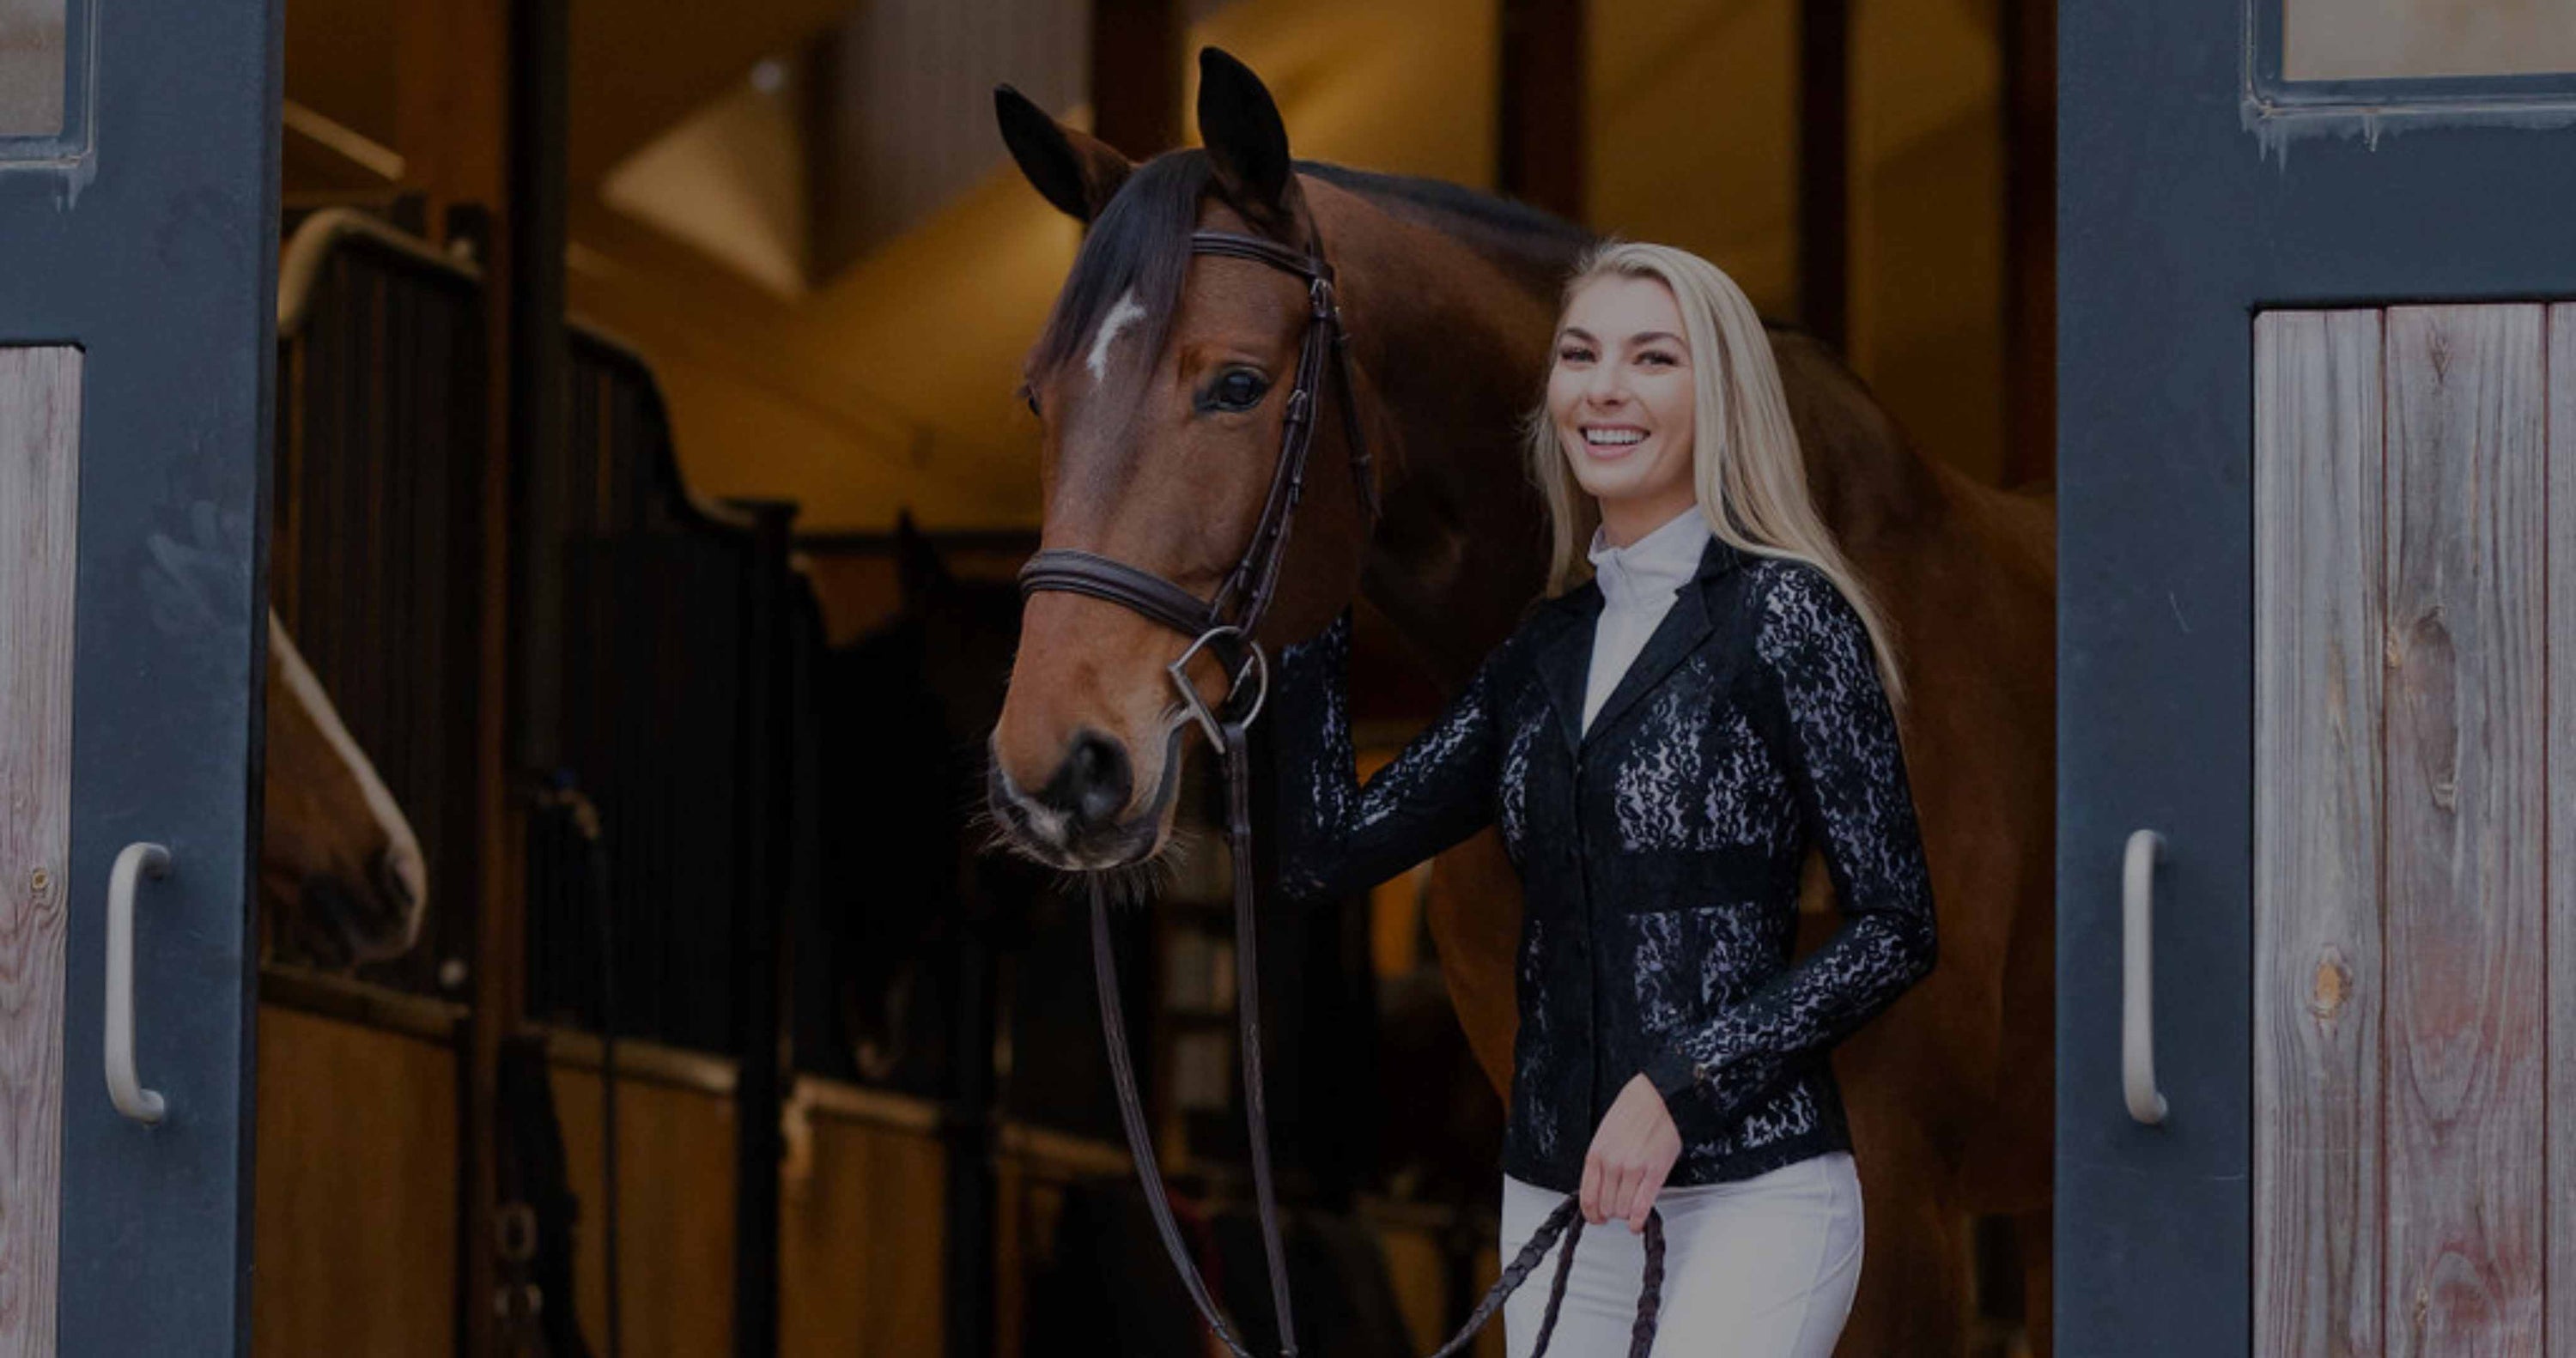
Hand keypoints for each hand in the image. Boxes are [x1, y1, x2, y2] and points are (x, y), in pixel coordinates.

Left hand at [1581, 1074, 1681, 1232]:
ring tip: (1629, 1211)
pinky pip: (1642, 1206)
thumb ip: (1601, 1162)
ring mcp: (1633, 1170)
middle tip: (1615, 1212)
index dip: (1591, 1214)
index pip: (1587, 1197)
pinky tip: (1637, 1223)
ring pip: (1622, 1210)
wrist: (1656, 1097)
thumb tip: (1601, 1187)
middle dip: (1610, 1213)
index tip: (1596, 1218)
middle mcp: (1612, 1164)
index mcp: (1596, 1154)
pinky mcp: (1654, 1172)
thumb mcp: (1604, 1136)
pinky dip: (1638, 1220)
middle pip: (1605, 1206)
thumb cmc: (1632, 1112)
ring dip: (1625, 1215)